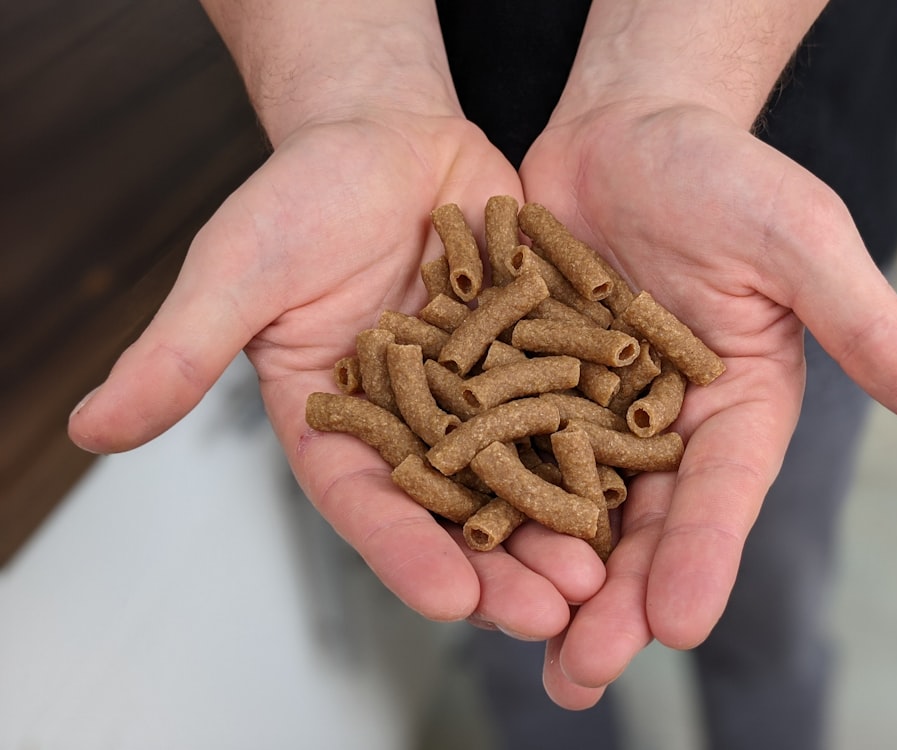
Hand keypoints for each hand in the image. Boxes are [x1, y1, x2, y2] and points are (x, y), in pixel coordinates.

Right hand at [67, 111, 605, 634]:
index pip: (366, 504)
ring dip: (559, 518)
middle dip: (501, 561)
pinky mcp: (528, 356)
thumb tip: (91, 425)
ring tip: (602, 569)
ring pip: (520, 469)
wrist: (384, 134)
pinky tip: (635, 478)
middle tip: (551, 610)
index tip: (451, 601)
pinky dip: (599, 442)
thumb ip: (181, 351)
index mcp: (334, 422)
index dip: (405, 553)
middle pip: (455, 506)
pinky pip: (567, 403)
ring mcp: (474, 393)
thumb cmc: (301, 195)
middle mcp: (410, 423)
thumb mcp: (239, 270)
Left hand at [521, 102, 896, 706]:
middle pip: (637, 525)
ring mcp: (585, 410)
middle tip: (580, 673)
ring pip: (561, 503)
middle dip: (611, 600)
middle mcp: (660, 426)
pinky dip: (478, 491)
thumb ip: (862, 321)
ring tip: (510, 637)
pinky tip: (450, 544)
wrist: (628, 132)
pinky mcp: (523, 382)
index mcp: (735, 409)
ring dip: (538, 572)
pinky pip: (498, 442)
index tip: (679, 624)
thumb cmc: (724, 174)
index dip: (703, 559)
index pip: (721, 496)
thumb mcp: (796, 239)